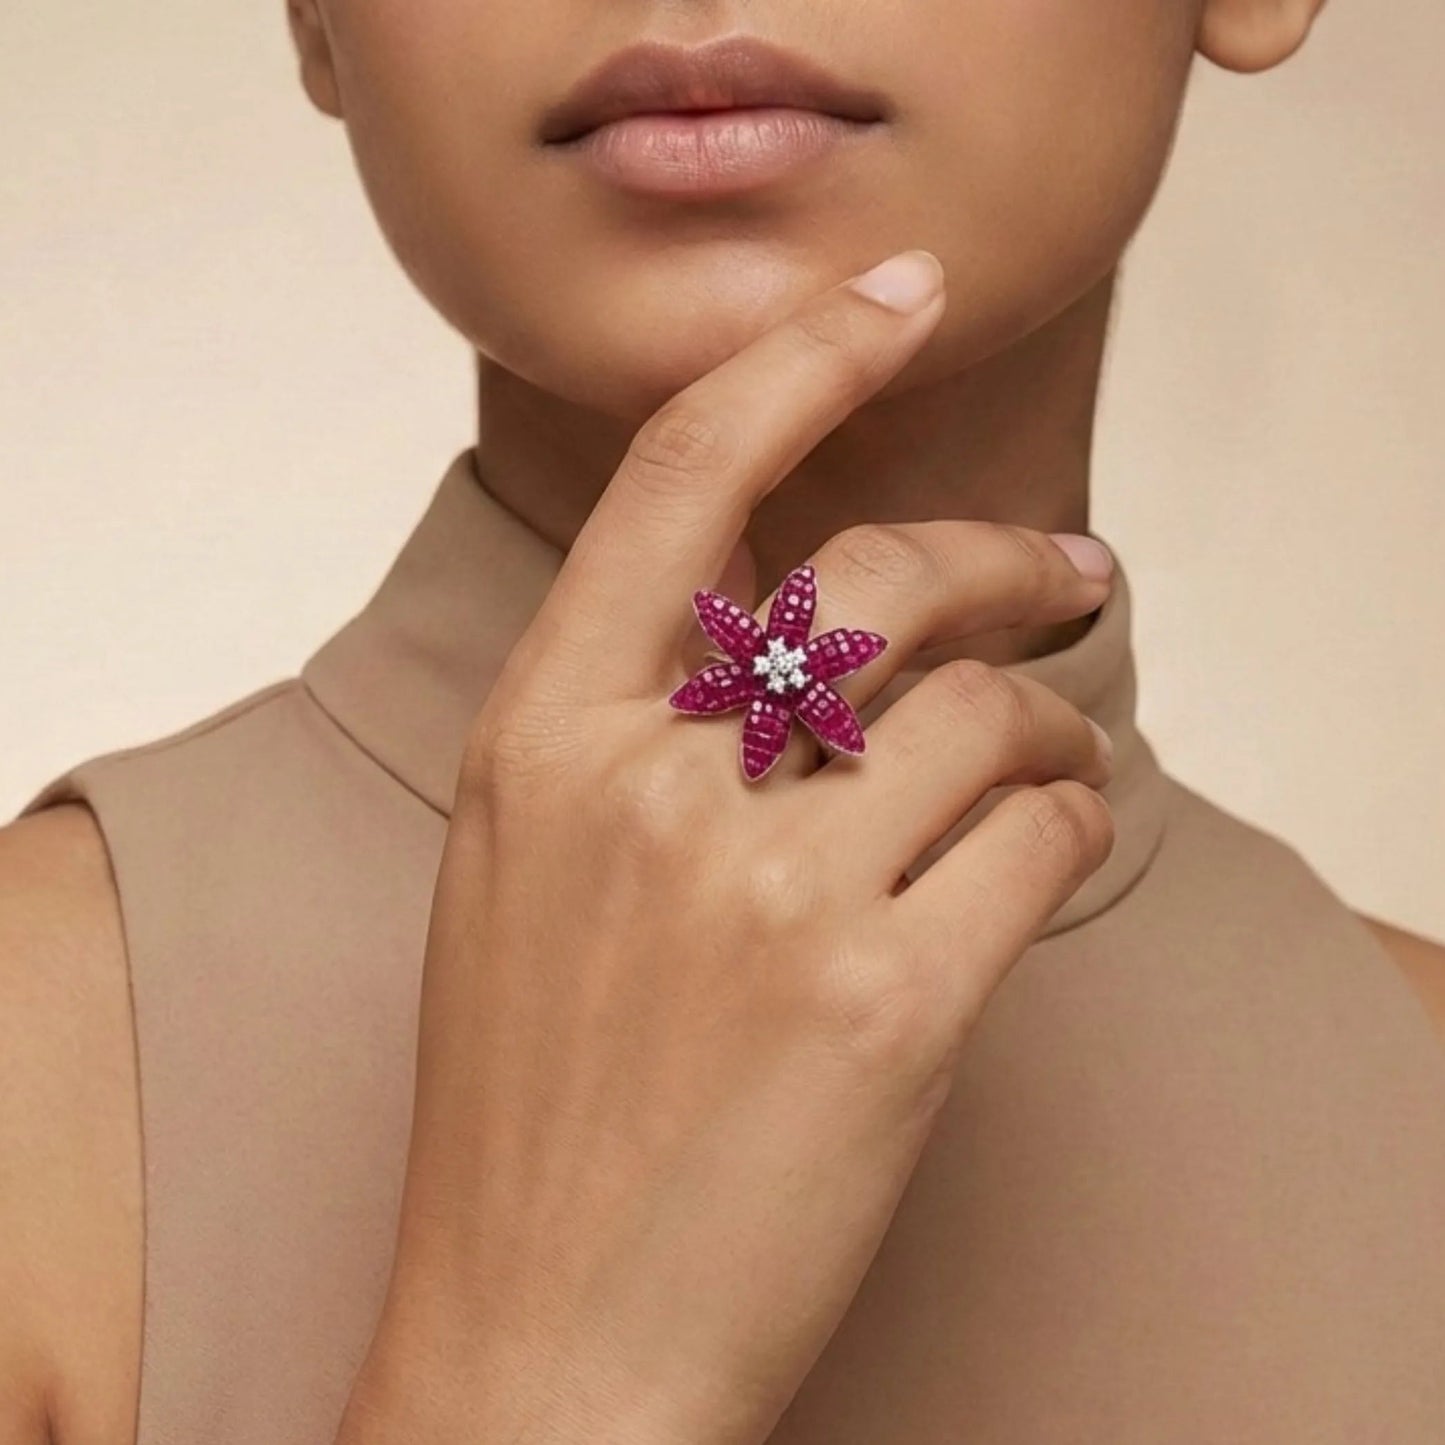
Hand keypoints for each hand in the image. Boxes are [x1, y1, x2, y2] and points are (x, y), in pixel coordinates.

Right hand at [341, 250, 1114, 1444]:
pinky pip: (1038, 840)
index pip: (675, 485)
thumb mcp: (524, 880)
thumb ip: (628, 738)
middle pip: (876, 583)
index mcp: (540, 744)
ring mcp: (770, 894)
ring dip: (1050, 725)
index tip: (889, 296)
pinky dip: (1069, 828)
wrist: (543, 1341)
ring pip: (982, 717)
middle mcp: (650, 790)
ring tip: (1059, 756)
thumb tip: (786, 639)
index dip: (794, 362)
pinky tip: (1047, 852)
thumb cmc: (532, 1114)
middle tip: (1069, 575)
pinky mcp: (889, 1004)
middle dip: (999, 560)